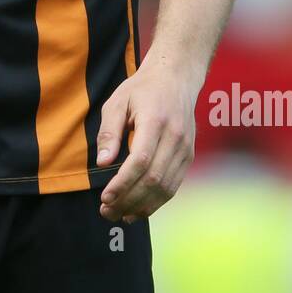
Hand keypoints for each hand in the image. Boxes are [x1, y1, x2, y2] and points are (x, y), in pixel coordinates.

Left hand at [96, 59, 197, 222]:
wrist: (176, 78)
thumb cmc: (142, 89)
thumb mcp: (117, 102)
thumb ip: (109, 133)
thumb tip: (102, 164)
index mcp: (155, 121)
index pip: (141, 160)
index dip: (123, 183)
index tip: (105, 197)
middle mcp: (175, 137)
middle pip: (153, 179)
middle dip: (128, 200)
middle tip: (106, 212)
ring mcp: (185, 149)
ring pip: (165, 187)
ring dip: (142, 206)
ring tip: (119, 215)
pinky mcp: (189, 157)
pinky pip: (173, 186)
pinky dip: (156, 201)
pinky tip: (138, 209)